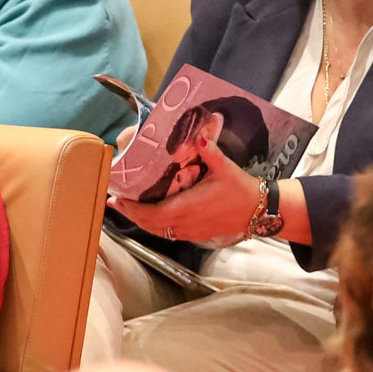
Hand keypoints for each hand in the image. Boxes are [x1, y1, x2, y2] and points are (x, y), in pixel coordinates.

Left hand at [112, 144, 271, 245]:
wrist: (258, 211)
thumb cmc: (240, 189)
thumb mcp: (225, 168)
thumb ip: (209, 152)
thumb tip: (197, 137)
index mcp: (188, 207)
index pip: (151, 213)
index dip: (132, 209)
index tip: (117, 199)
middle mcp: (185, 223)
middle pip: (148, 224)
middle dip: (130, 214)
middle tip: (114, 202)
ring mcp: (189, 232)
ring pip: (157, 231)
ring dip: (140, 221)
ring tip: (127, 209)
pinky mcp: (195, 234)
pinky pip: (168, 234)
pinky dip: (154, 226)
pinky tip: (150, 217)